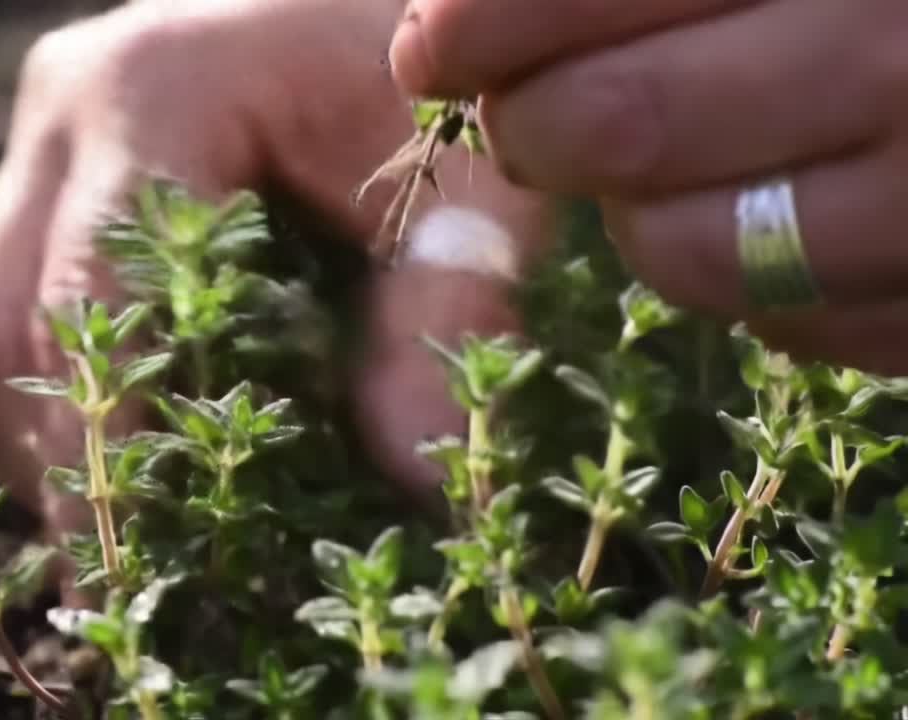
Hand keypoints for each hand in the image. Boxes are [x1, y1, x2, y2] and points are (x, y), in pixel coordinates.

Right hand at [0, 0, 550, 600]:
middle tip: (117, 572)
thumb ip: (448, 310)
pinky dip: (41, 392)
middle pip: (1, 320)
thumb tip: (418, 474)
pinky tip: (109, 450)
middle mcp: (66, 107)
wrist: (375, 1)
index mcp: (156, 86)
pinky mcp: (51, 170)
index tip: (130, 557)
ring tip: (111, 527)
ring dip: (34, 434)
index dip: (102, 439)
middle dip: (56, 458)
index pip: (91, 293)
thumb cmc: (439, 76)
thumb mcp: (471, 176)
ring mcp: (45, 137)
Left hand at [389, 0, 907, 374]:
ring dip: (631, 214)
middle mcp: (904, 62)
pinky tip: (770, 214)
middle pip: (615, 125)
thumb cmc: (878, 5)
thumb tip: (462, 18)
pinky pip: (789, 324)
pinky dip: (742, 280)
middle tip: (522, 112)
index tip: (431, 46)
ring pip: (681, 252)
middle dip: (531, 125)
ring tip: (655, 166)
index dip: (486, 22)